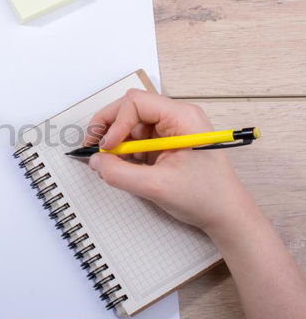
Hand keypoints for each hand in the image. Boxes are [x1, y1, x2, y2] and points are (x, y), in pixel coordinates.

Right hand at [83, 89, 257, 233]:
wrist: (225, 215)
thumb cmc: (206, 197)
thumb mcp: (157, 186)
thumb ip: (120, 173)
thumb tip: (95, 161)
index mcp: (181, 118)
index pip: (137, 103)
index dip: (116, 122)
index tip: (106, 146)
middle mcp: (175, 118)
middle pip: (130, 108)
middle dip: (108, 127)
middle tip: (93, 147)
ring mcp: (169, 131)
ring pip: (130, 125)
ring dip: (115, 141)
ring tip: (107, 162)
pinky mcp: (164, 145)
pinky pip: (135, 140)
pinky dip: (123, 152)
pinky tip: (121, 166)